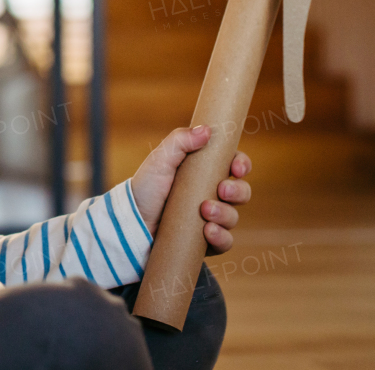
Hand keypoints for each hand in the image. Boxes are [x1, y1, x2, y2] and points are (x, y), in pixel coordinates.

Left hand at [128, 125, 252, 255]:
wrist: (132, 221)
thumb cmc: (146, 188)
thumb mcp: (160, 160)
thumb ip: (180, 141)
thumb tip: (206, 130)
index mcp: (206, 173)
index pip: (235, 166)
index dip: (242, 165)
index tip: (237, 168)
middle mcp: (212, 195)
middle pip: (241, 192)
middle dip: (237, 190)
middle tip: (221, 190)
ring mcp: (211, 219)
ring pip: (233, 217)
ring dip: (225, 213)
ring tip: (205, 210)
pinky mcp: (206, 242)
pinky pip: (225, 242)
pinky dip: (221, 237)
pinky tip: (208, 231)